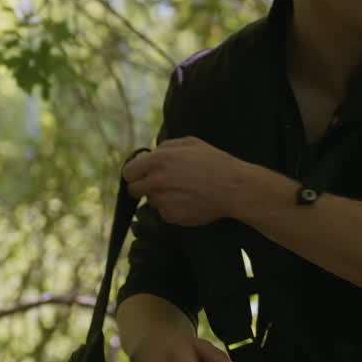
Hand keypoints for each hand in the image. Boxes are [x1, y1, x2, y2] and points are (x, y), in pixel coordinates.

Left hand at [123, 137, 246, 225]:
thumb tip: (152, 154)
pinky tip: (189, 201)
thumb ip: (165, 147)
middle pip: (133, 190)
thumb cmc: (215, 162)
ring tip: (183, 191)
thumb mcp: (190, 143)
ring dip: (160, 198)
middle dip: (143, 187)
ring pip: (151, 202)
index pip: (128, 172)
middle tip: (160, 184)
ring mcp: (163, 202)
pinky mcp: (172, 217)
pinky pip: (164, 213)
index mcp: (158, 161)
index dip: (135, 173)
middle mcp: (156, 182)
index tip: (142, 174)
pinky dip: (172, 209)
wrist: (233, 188)